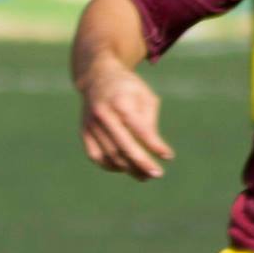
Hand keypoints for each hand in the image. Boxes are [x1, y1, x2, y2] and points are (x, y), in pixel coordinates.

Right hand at [78, 65, 173, 179]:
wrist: (97, 76)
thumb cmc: (128, 88)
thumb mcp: (145, 96)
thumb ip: (149, 121)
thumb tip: (153, 149)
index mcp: (120, 101)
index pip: (139, 128)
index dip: (154, 144)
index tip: (169, 156)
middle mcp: (103, 114)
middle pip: (122, 145)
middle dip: (141, 162)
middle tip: (157, 174)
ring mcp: (90, 124)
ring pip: (110, 154)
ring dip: (128, 169)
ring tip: (145, 176)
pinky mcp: (84, 132)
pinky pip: (96, 156)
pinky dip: (110, 166)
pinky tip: (125, 168)